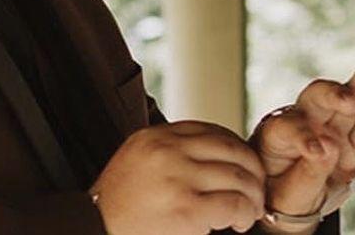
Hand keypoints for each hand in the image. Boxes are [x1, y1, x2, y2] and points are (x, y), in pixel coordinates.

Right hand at [90, 120, 265, 234]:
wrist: (98, 227)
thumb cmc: (119, 202)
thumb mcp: (137, 157)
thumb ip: (168, 149)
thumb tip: (210, 153)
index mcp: (156, 136)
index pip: (212, 129)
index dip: (236, 147)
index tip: (242, 165)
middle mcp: (168, 150)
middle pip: (231, 148)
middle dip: (253, 169)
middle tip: (256, 188)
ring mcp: (178, 178)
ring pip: (238, 176)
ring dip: (253, 195)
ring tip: (249, 210)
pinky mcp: (187, 209)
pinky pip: (234, 205)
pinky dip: (245, 214)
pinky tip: (238, 223)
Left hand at [251, 66, 354, 219]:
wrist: (291, 198)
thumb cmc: (283, 194)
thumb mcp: (289, 193)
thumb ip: (309, 171)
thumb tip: (330, 147)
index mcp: (274, 136)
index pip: (289, 128)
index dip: (303, 137)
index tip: (318, 151)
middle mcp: (300, 123)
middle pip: (313, 101)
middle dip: (330, 96)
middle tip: (346, 100)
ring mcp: (325, 128)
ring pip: (339, 105)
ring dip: (353, 91)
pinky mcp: (348, 141)